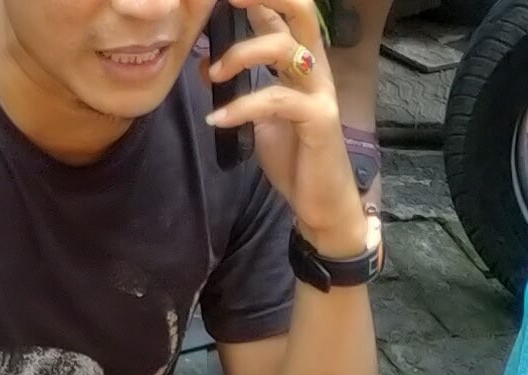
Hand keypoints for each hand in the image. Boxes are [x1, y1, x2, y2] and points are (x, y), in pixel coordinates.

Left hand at [204, 0, 366, 251]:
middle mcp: (315, 66)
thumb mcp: (260, 114)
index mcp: (301, 60)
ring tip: (211, 76)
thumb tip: (205, 64)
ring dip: (241, 55)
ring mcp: (319, 90)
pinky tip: (217, 119)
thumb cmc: (295, 156)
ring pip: (284, 48)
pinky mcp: (318, 118)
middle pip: (300, 9)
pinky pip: (276, 100)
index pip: (284, 12)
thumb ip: (241, 85)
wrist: (321, 202)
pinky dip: (240, 107)